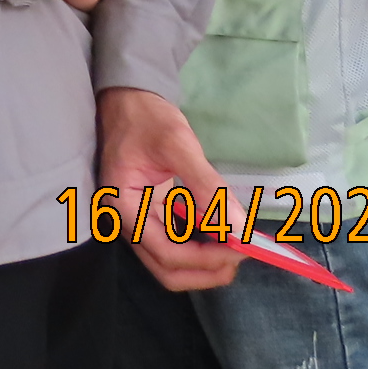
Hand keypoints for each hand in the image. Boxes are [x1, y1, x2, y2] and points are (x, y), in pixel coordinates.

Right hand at [98, 87, 239, 289]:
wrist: (127, 97)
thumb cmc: (145, 117)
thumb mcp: (178, 144)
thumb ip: (207, 187)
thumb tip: (240, 228)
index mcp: (125, 207)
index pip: (167, 253)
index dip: (207, 258)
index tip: (242, 246)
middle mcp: (128, 221)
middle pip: (167, 270)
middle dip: (206, 271)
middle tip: (241, 255)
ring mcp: (139, 219)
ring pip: (171, 262)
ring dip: (205, 263)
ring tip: (236, 246)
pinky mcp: (150, 212)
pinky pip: (175, 241)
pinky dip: (201, 244)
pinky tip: (222, 231)